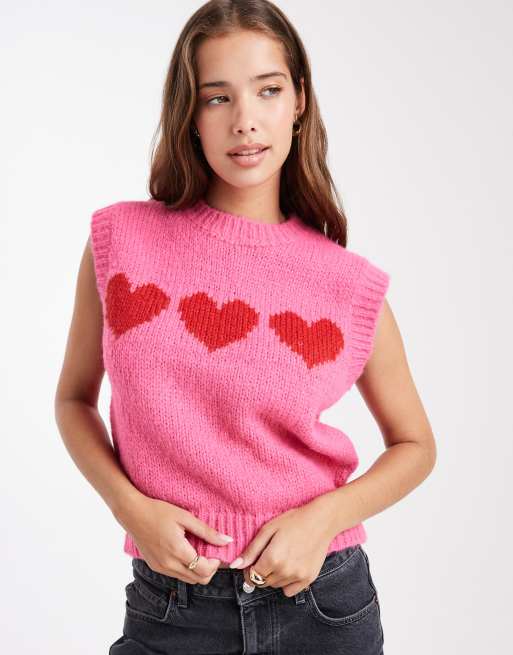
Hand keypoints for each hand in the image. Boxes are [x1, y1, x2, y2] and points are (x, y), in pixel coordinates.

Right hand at [114, 494, 233, 584]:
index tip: (217, 551)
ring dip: (197, 570)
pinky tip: (186, 552)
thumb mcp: (185, 517)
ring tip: (199, 551)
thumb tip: (227, 541)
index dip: (215, 564)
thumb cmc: (159, 511)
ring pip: (187, 579)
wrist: (132, 513)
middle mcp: (168, 565)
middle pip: (198, 580)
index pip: (204, 571)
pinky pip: (176, 575)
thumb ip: (207, 532)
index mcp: (177, 551)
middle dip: (209, 569)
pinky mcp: (155, 566)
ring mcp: (160, 568)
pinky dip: (186, 568)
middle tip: (210, 553)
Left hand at [228, 498, 336, 596]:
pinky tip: (290, 566)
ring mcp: (298, 577)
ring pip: (275, 586)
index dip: (249, 569)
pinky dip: (286, 582)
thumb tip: (235, 566)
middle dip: (261, 572)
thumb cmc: (293, 521)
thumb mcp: (268, 529)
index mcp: (272, 558)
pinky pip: (290, 591)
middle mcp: (285, 571)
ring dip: (273, 576)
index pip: (252, 575)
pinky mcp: (308, 579)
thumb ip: (251, 550)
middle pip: (263, 582)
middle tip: (267, 557)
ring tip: (280, 558)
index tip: (253, 561)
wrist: (321, 521)